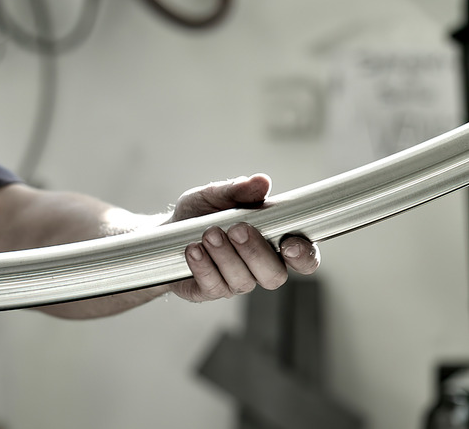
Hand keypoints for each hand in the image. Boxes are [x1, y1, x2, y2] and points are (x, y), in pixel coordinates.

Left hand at [167, 174, 319, 301]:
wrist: (167, 230)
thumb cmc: (202, 213)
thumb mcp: (217, 195)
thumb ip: (239, 190)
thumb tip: (261, 182)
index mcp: (274, 243)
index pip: (304, 258)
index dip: (304, 256)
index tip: (289, 243)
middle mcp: (259, 267)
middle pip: (274, 275)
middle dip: (255, 252)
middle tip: (236, 229)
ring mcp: (236, 282)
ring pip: (242, 281)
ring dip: (225, 256)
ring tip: (209, 233)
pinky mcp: (210, 291)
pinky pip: (213, 286)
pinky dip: (203, 266)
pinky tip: (193, 249)